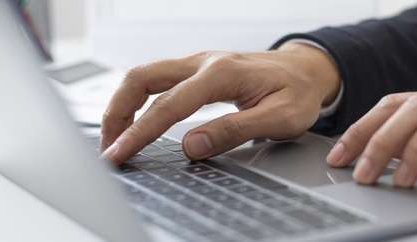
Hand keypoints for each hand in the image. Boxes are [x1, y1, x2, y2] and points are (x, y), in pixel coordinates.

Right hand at [100, 43, 340, 163]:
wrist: (308, 70)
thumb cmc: (298, 93)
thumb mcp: (280, 118)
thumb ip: (236, 130)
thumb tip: (192, 145)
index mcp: (222, 73)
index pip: (168, 105)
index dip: (140, 132)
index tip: (120, 154)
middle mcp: (203, 62)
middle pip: (141, 79)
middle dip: (116, 113)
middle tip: (108, 148)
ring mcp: (198, 64)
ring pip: (144, 76)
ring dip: (123, 106)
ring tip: (115, 139)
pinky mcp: (197, 71)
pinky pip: (157, 81)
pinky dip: (138, 101)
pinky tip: (136, 122)